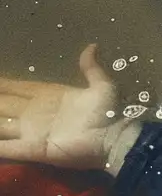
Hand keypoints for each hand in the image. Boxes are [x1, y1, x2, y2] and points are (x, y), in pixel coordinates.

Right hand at [0, 45, 134, 172]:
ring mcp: (31, 132)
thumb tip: (92, 46)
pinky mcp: (35, 149)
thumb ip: (92, 68)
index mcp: (44, 96)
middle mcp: (32, 113)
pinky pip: (8, 148)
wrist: (116, 138)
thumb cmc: (109, 113)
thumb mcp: (102, 86)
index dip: (0, 83)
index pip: (13, 87)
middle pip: (1, 104)